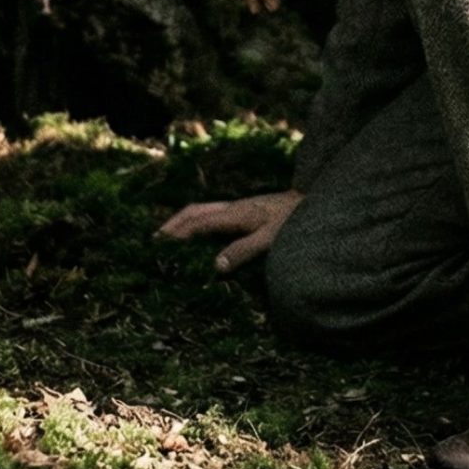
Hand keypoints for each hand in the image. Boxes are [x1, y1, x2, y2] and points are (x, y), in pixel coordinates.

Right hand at [157, 190, 303, 273]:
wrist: (314, 202)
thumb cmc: (295, 222)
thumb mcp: (271, 239)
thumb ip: (244, 250)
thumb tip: (216, 266)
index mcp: (236, 214)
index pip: (198, 223)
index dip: (177, 235)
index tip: (158, 248)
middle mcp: (233, 207)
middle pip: (194, 211)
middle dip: (173, 225)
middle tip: (154, 241)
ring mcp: (239, 206)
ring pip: (202, 210)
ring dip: (183, 221)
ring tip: (169, 237)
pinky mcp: (246, 209)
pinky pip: (213, 213)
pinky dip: (197, 221)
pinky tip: (198, 234)